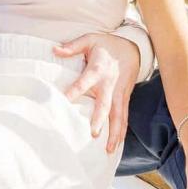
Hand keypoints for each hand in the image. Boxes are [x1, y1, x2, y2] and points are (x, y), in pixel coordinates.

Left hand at [53, 32, 139, 152]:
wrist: (133, 48)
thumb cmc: (107, 44)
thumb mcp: (89, 39)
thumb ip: (72, 47)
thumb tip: (54, 49)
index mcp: (98, 69)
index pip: (84, 82)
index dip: (75, 91)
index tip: (65, 102)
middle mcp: (109, 84)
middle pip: (105, 104)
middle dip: (100, 120)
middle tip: (93, 134)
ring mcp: (119, 93)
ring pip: (118, 116)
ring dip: (115, 133)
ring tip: (108, 149)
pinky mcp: (125, 98)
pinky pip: (124, 117)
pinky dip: (122, 131)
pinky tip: (117, 145)